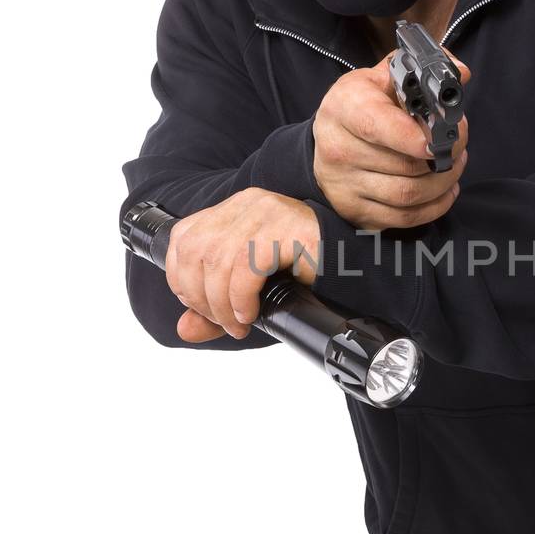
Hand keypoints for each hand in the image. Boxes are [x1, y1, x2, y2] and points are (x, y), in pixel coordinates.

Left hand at [165, 188, 321, 343]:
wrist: (354, 263)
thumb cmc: (303, 273)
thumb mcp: (250, 292)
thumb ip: (214, 308)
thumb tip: (184, 329)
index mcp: (233, 210)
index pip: (182, 237)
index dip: (180, 278)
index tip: (200, 309)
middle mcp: (247, 204)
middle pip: (195, 250)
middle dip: (199, 296)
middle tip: (221, 322)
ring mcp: (268, 212)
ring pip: (218, 260)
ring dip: (221, 303)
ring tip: (238, 324)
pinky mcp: (287, 228)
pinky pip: (248, 266)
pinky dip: (242, 297)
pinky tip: (251, 312)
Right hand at [312, 48, 470, 230]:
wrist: (328, 137)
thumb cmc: (363, 104)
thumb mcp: (384, 76)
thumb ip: (424, 69)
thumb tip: (460, 73)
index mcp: (344, 106)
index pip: (378, 126)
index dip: (415, 137)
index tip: (441, 138)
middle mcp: (338, 147)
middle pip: (404, 165)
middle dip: (444, 157)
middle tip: (459, 145)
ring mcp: (343, 184)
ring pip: (408, 195)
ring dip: (443, 182)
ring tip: (453, 165)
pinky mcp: (354, 210)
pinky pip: (404, 218)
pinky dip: (434, 206)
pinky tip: (444, 189)